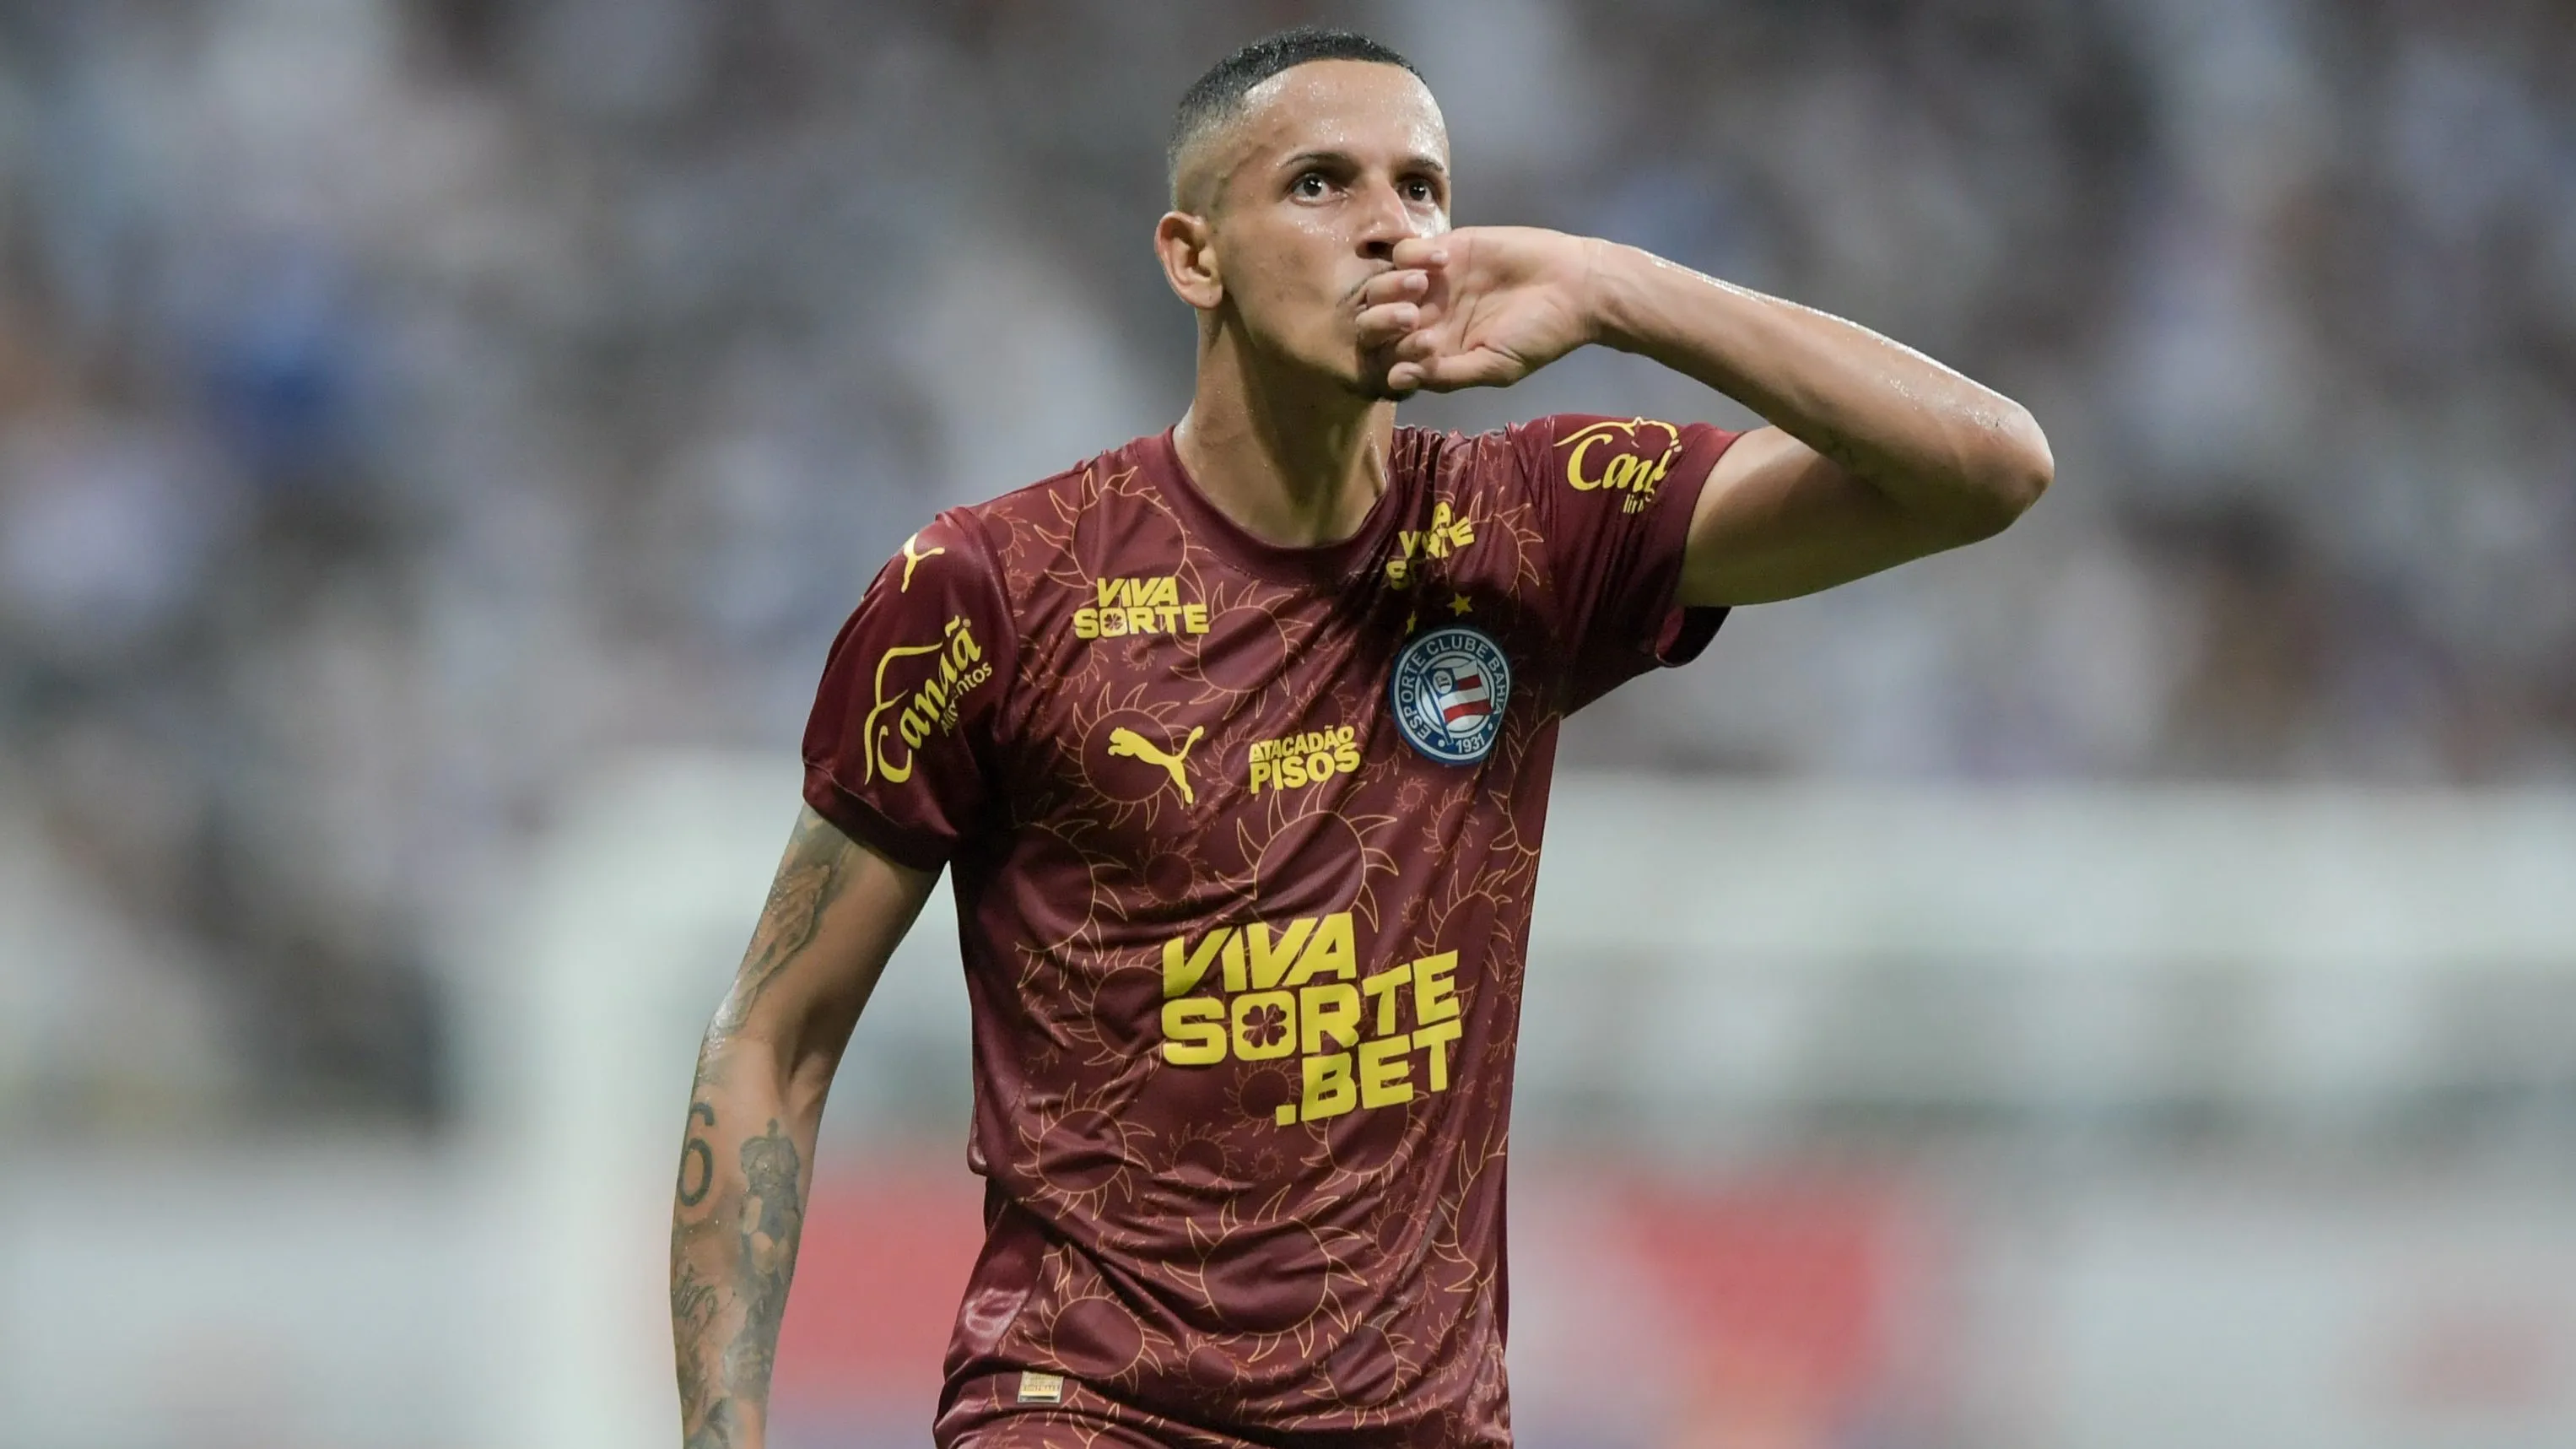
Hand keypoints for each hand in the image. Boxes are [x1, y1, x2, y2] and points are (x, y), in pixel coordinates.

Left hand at [1354, 227, 1601, 395]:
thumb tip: (1395, 380)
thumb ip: (1445, 375)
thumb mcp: (1495, 366)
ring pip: (1383, 284)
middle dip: (1384, 320)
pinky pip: (1405, 251)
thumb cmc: (1539, 336)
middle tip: (1416, 316)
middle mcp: (1428, 318)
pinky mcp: (1444, 248)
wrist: (1575, 287)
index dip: (1394, 353)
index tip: (1428, 346)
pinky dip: (1412, 255)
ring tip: (1426, 287)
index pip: (1390, 356)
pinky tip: (1443, 261)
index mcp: (1437, 352)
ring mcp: (1432, 283)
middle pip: (1377, 320)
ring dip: (1393, 287)